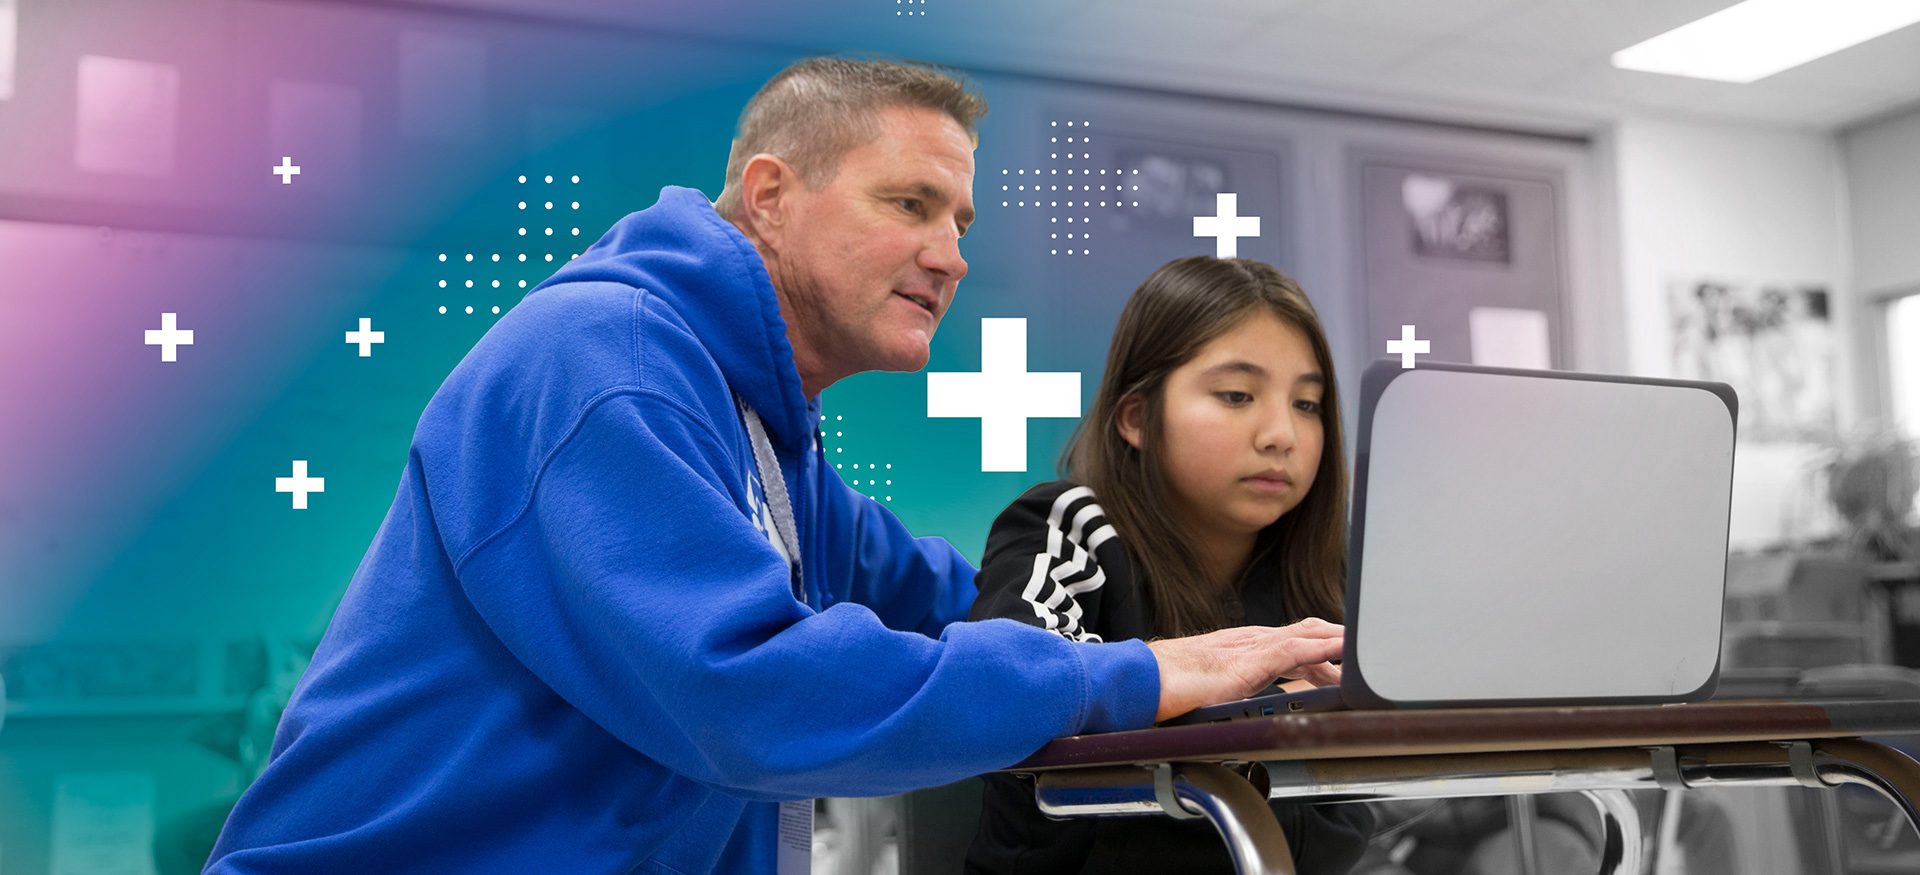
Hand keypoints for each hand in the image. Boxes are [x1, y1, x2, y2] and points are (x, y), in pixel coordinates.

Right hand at [1145, 619, 1343, 721]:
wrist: (1141, 680)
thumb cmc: (1163, 686)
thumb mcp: (1205, 689)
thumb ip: (1225, 691)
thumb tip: (1233, 711)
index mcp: (1238, 647)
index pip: (1289, 641)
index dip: (1318, 647)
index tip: (1337, 662)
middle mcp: (1248, 640)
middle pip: (1305, 633)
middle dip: (1335, 642)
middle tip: (1360, 661)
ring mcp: (1250, 646)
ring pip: (1307, 635)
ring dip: (1338, 641)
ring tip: (1365, 651)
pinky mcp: (1250, 659)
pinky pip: (1297, 648)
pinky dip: (1324, 647)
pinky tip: (1344, 650)